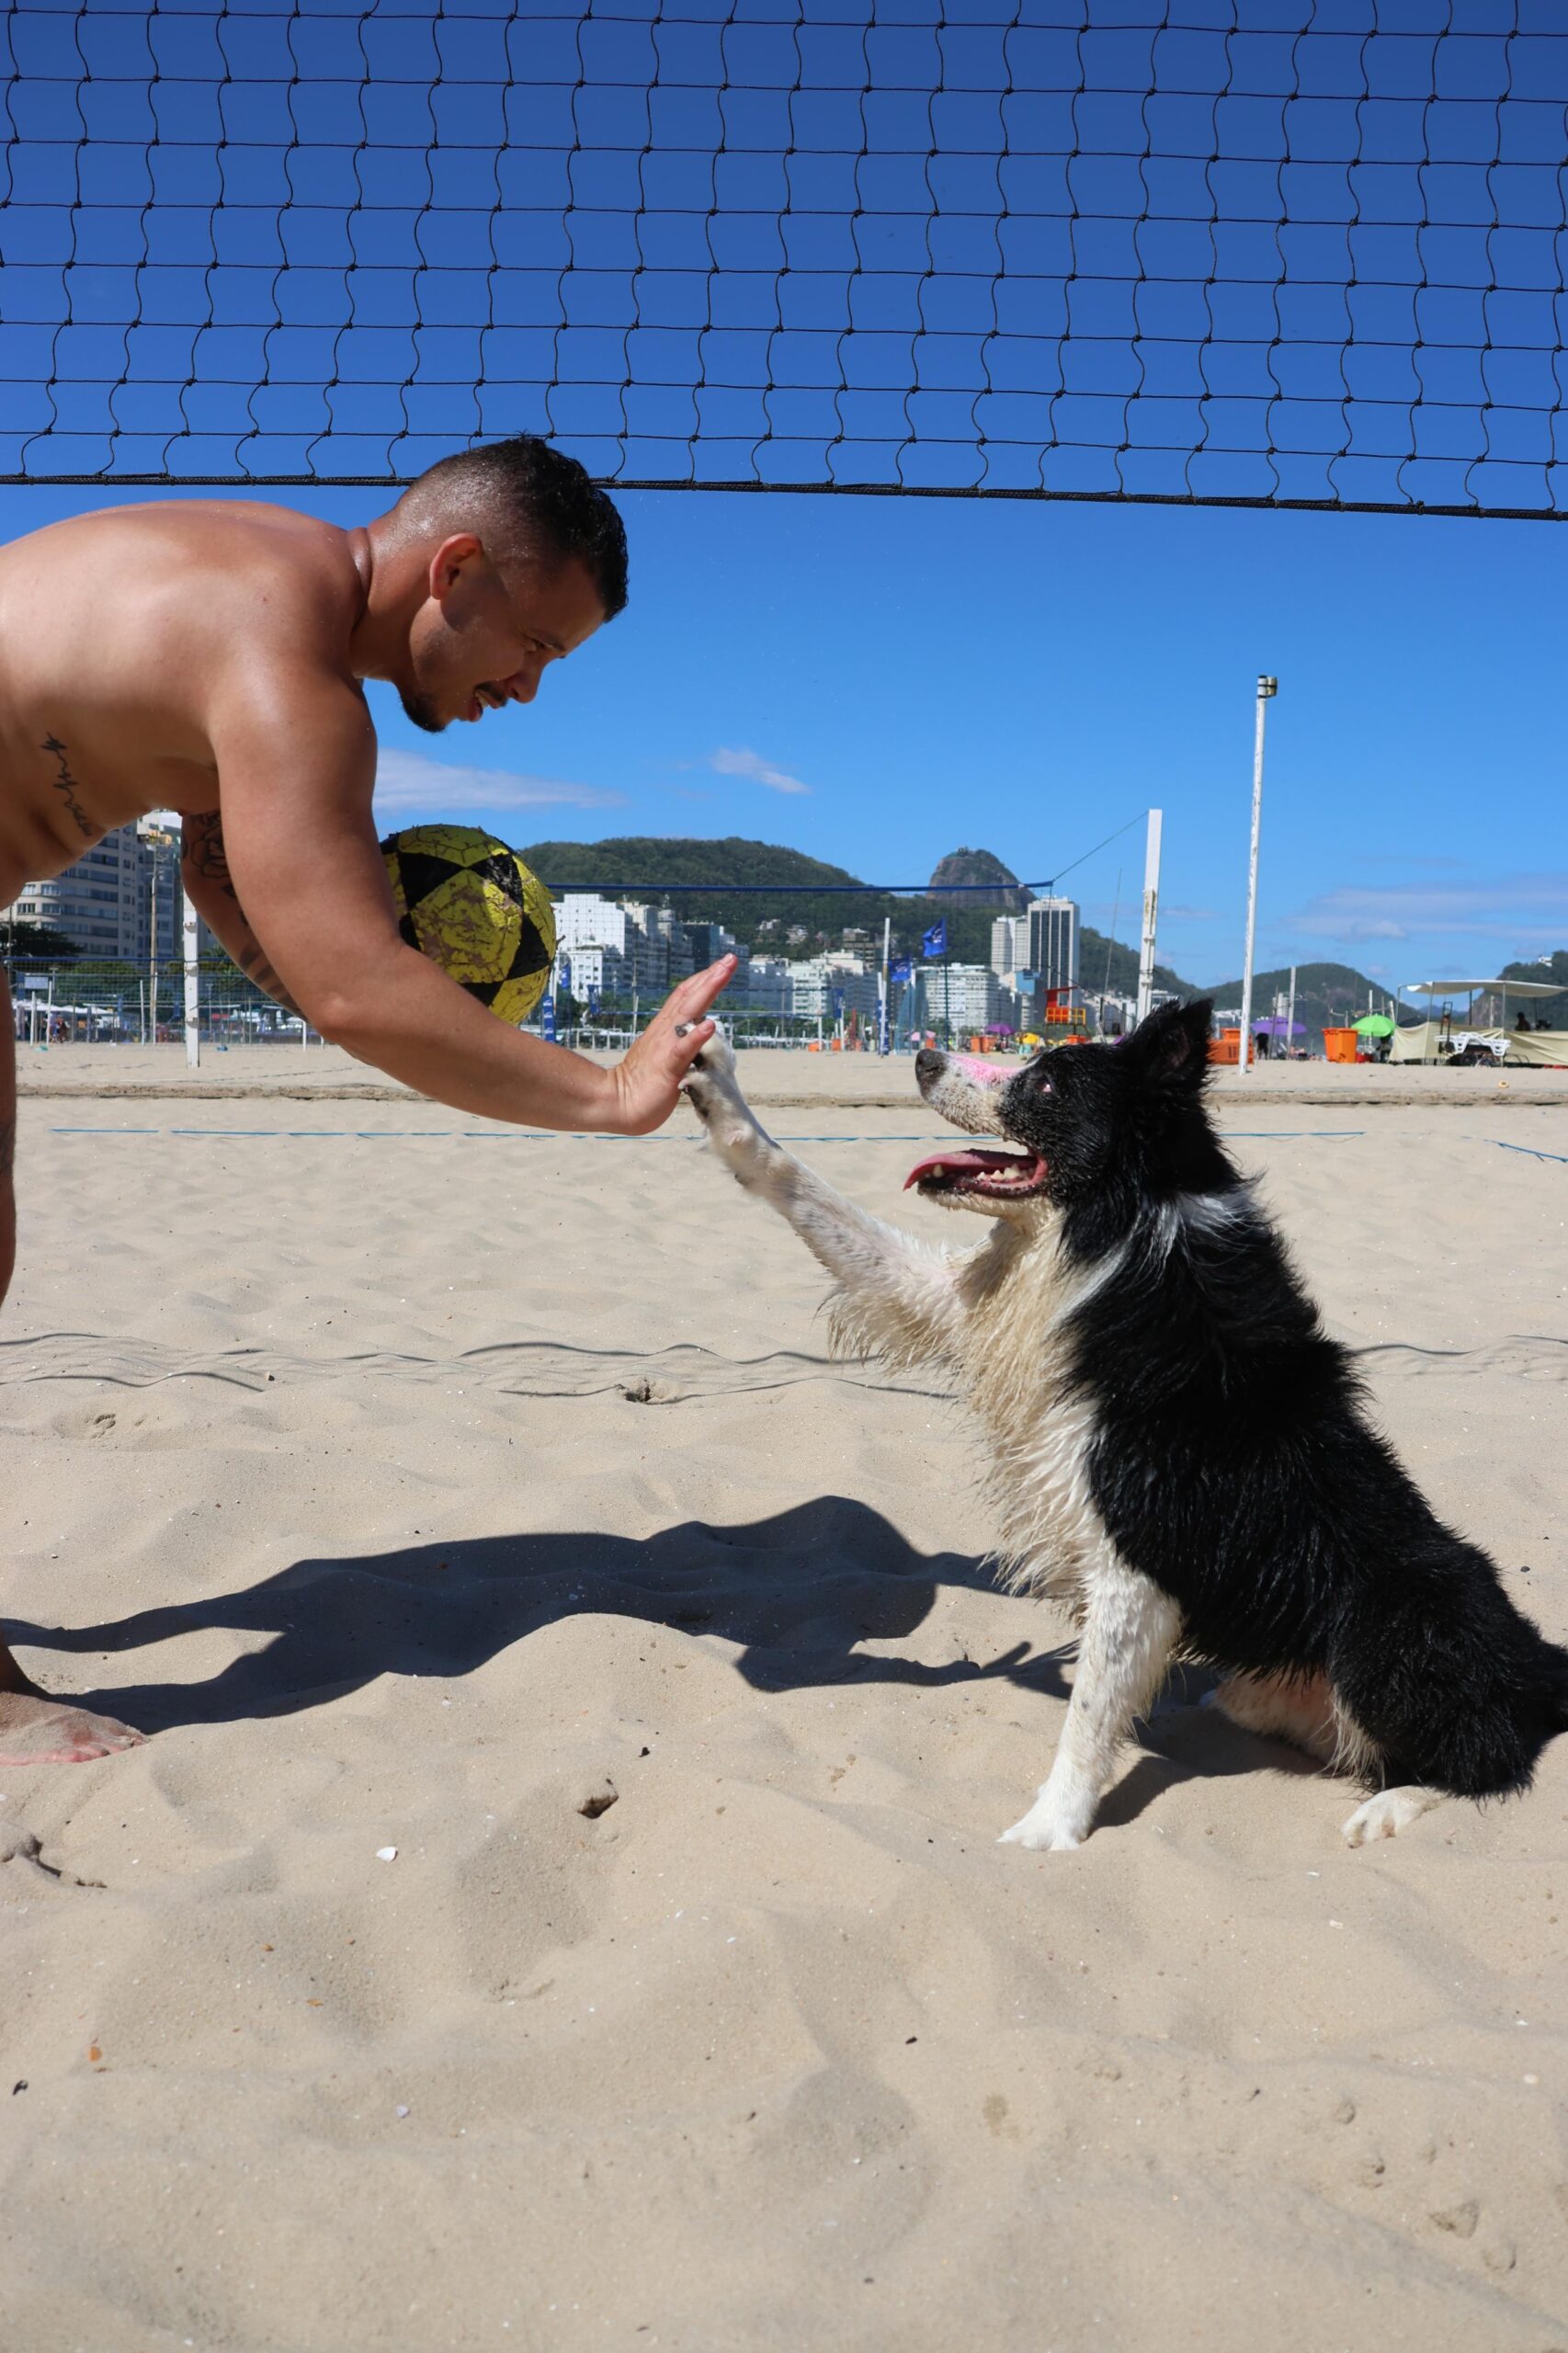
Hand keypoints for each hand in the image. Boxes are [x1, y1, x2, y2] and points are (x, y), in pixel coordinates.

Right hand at [608, 956, 735, 1133]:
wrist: (616, 1104)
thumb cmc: (640, 1086)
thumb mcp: (663, 1057)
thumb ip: (677, 1044)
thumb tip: (693, 1035)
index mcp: (665, 1030)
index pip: (686, 997)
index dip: (704, 980)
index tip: (722, 966)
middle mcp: (665, 1032)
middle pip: (690, 997)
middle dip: (711, 976)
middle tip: (730, 959)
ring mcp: (665, 1047)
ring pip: (687, 1013)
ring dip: (707, 991)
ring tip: (723, 973)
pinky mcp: (667, 1067)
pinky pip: (682, 1049)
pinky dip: (697, 1035)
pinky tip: (710, 1024)